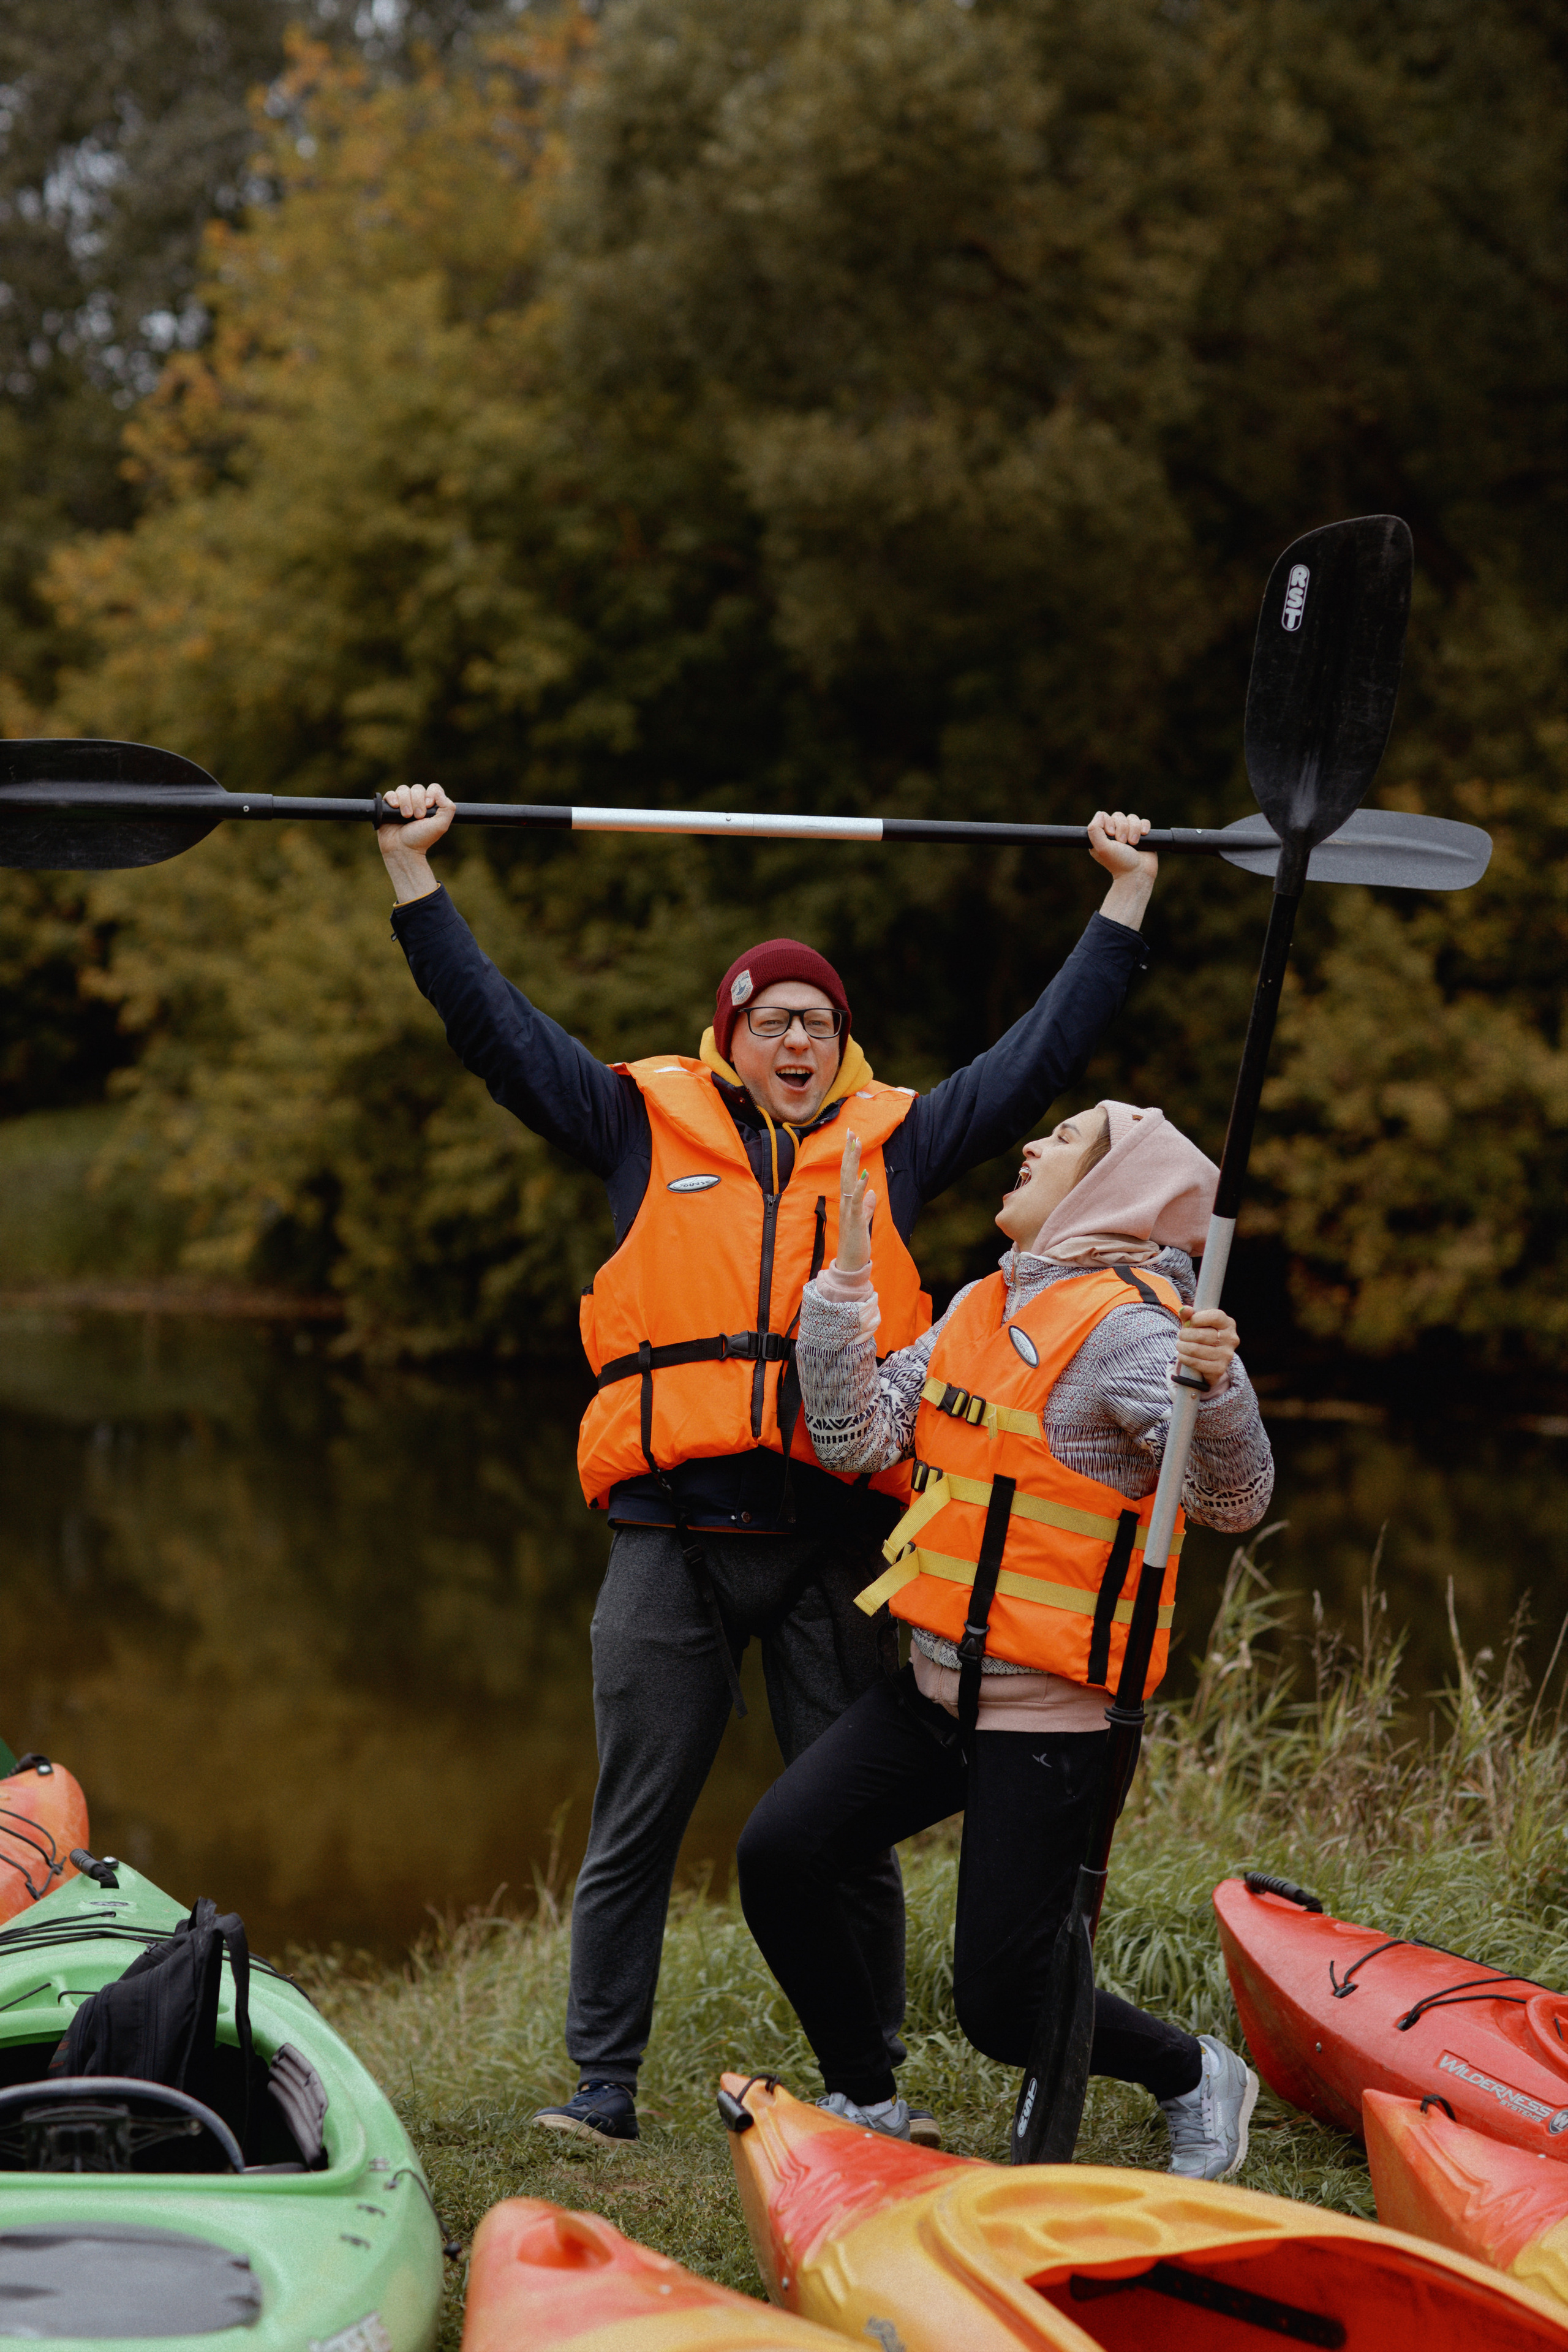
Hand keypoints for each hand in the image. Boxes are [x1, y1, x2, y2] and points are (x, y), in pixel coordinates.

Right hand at [376, 782, 454, 904]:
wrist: (402, 849)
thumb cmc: (422, 839)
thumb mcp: (441, 825)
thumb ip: (448, 807)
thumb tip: (438, 792)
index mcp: (430, 805)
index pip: (433, 788)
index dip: (431, 794)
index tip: (429, 807)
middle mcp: (417, 802)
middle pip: (417, 788)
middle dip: (418, 801)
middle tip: (417, 817)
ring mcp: (402, 803)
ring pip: (403, 789)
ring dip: (405, 802)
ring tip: (406, 816)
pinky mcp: (388, 807)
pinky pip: (390, 794)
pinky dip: (393, 798)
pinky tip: (395, 807)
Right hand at [836, 1130, 875, 1274]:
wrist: (850, 1264)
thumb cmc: (856, 1243)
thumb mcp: (863, 1221)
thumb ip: (867, 1207)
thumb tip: (873, 1193)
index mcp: (848, 1201)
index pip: (848, 1173)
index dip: (849, 1155)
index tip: (852, 1137)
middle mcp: (845, 1202)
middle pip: (846, 1172)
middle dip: (848, 1151)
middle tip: (851, 1131)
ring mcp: (848, 1210)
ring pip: (849, 1181)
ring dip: (853, 1162)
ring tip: (856, 1144)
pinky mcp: (854, 1220)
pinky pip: (857, 1200)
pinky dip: (861, 1187)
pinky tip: (866, 1174)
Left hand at [1088, 809, 1156, 931]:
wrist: (1138, 874)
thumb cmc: (1118, 863)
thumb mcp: (1101, 847)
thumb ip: (1095, 829)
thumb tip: (1100, 813)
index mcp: (1102, 836)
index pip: (1104, 817)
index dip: (1109, 823)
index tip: (1111, 836)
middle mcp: (1115, 834)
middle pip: (1119, 816)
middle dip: (1122, 828)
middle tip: (1123, 843)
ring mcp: (1129, 834)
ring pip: (1132, 818)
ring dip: (1134, 830)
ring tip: (1133, 844)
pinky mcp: (1142, 835)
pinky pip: (1144, 822)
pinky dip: (1144, 827)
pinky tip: (1143, 835)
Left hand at [1175, 1304, 1238, 1389]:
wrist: (1209, 1359)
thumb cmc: (1202, 1335)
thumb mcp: (1196, 1323)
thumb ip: (1189, 1315)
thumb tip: (1185, 1310)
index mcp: (1228, 1323)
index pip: (1215, 1317)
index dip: (1198, 1318)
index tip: (1190, 1322)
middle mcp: (1231, 1339)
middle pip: (1202, 1334)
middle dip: (1185, 1335)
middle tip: (1180, 1335)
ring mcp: (1226, 1355)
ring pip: (1196, 1349)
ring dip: (1182, 1347)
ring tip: (1180, 1345)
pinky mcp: (1219, 1368)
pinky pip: (1196, 1362)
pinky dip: (1184, 1358)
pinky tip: (1182, 1355)